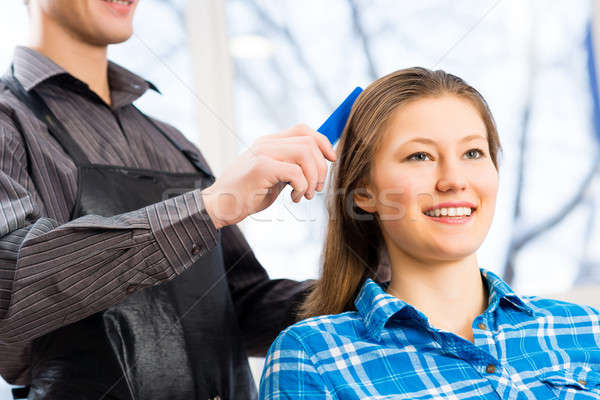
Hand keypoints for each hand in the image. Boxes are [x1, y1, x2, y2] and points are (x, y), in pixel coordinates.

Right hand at [201, 124, 336, 228]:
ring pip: (305, 153)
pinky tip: (294, 198)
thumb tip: (318, 165)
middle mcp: (266, 143)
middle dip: (321, 167)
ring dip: (313, 178)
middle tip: (317, 188)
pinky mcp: (260, 168)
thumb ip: (291, 166)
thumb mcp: (274, 176)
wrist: (220, 205)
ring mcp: (263, 153)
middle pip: (309, 141)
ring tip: (306, 194)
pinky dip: (302, 187)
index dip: (323, 142)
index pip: (304, 130)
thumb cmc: (247, 194)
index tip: (331, 159)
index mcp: (269, 142)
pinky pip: (295, 172)